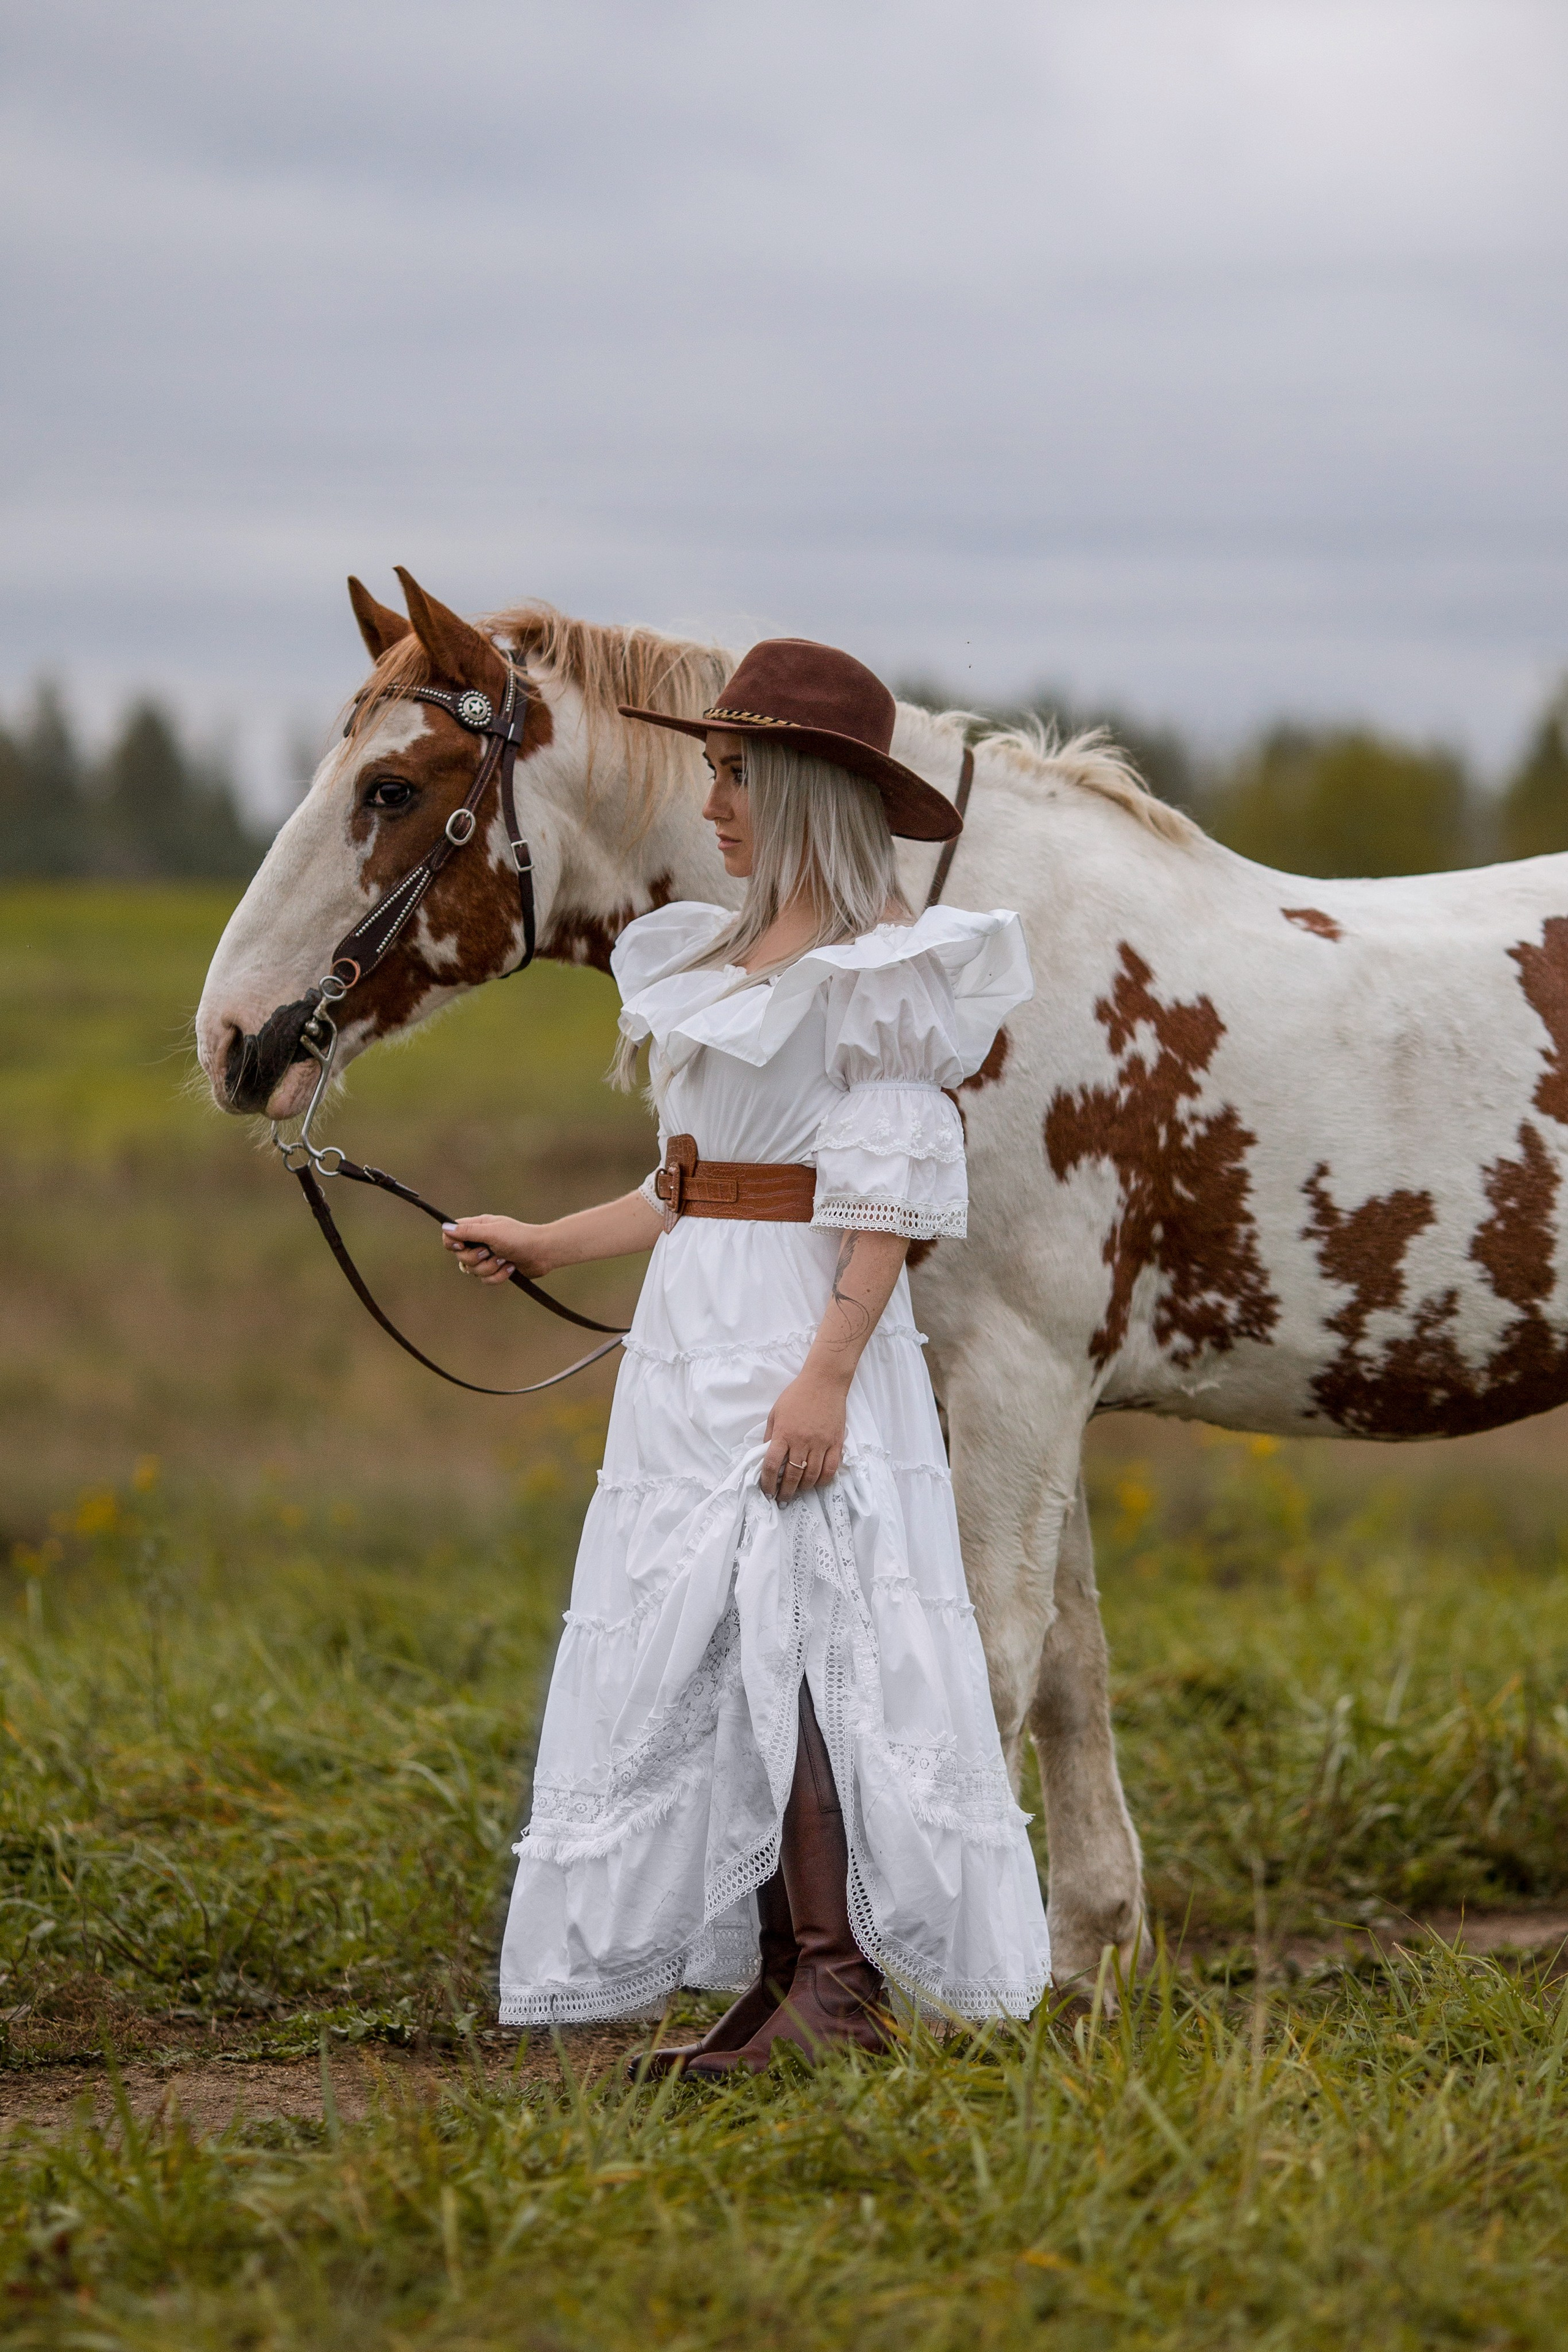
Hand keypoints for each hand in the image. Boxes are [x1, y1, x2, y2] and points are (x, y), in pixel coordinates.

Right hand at [441, 1215, 550, 1285]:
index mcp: (477, 1227)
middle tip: (488, 1252)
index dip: (452, 1243)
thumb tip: (445, 1228)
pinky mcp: (496, 1270)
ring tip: (504, 1260)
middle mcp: (480, 1242)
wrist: (543, 1253)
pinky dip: (499, 1276)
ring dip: (489, 1268)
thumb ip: (468, 1231)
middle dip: (475, 1259)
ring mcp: (488, 1257)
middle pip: (460, 1257)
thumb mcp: (492, 1232)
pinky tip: (510, 1268)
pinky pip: (486, 1280)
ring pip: (473, 1271)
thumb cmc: (519, 1237)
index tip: (461, 1246)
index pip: (451, 1235)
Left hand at [762, 1368, 847, 1503]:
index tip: (767, 1491)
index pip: (772, 1465)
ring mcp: (821, 1443)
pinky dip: (824, 1480)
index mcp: (784, 1433)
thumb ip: (770, 1435)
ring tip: (798, 1491)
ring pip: (812, 1476)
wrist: (824, 1382)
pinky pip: (831, 1468)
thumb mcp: (775, 1412)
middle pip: (792, 1475)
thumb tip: (765, 1456)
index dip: (767, 1482)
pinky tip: (817, 1483)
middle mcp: (802, 1441)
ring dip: (803, 1488)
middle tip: (782, 1499)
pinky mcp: (836, 1443)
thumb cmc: (797, 1395)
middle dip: (785, 1491)